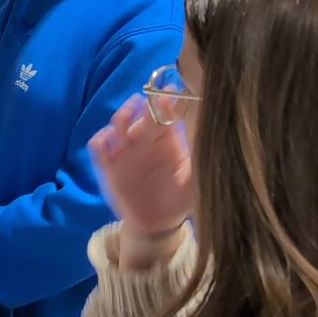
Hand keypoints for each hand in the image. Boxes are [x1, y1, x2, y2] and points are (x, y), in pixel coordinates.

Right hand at [87, 93, 192, 241]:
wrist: (158, 222)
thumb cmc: (179, 198)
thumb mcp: (196, 181)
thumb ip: (203, 161)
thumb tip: (218, 139)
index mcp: (167, 140)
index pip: (165, 114)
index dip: (167, 102)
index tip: (173, 94)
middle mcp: (145, 141)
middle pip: (140, 114)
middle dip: (144, 104)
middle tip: (149, 99)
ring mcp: (125, 152)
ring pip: (118, 124)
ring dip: (123, 115)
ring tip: (129, 112)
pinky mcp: (109, 166)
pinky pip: (99, 147)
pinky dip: (101, 139)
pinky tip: (109, 138)